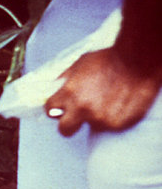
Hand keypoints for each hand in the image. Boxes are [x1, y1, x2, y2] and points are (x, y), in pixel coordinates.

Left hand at [45, 47, 161, 135]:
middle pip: (65, 130)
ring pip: (91, 126)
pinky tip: (120, 104)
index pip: (50, 110)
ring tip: (109, 101)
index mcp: (69, 94)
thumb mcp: (80, 64)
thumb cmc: (109, 59)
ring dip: (97, 117)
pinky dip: (114, 118)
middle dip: (69, 124)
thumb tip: (55, 90)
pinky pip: (110, 126)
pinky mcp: (117, 124)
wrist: (138, 61)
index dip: (56, 109)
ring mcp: (100, 119)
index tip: (62, 108)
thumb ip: (66, 80)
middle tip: (79, 117)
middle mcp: (82, 109)